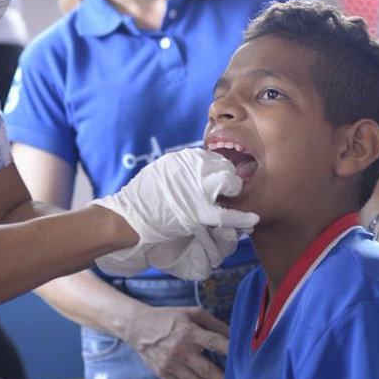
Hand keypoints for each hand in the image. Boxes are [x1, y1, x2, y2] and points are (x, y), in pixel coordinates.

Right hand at [93, 149, 257, 278]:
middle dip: (230, 181)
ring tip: (237, 205)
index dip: (220, 172)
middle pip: (225, 169)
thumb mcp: (162, 172)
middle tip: (231, 192)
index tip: (221, 181)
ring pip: (230, 187)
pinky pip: (229, 215)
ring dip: (234, 196)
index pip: (214, 159)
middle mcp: (193, 169)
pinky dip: (242, 218)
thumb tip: (201, 171)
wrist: (127, 220)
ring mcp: (198, 190)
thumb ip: (183, 170)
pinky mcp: (200, 213)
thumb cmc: (141, 199)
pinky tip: (251, 219)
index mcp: (184, 159)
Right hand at [124, 305, 230, 378]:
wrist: (137, 326)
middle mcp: (180, 349)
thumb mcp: (191, 313)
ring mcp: (171, 364)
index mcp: (189, 331)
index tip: (245, 361)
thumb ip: (214, 323)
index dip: (230, 351)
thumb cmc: (168, 317)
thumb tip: (235, 335)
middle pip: (207, 369)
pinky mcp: (163, 373)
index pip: (215, 343)